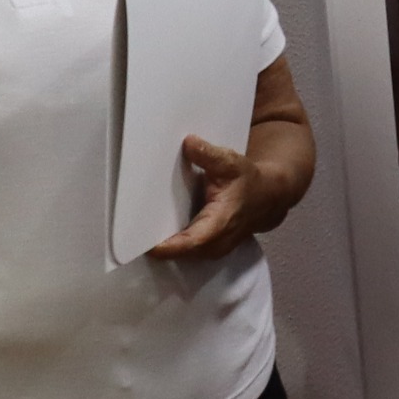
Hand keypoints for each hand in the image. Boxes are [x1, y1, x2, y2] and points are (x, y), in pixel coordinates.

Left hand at [146, 57, 314, 264]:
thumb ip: (208, 154)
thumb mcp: (231, 162)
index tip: (144, 243)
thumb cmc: (247, 179)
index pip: (191, 242)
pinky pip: (183, 252)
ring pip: (181, 255)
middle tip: (129, 233)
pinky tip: (152, 231)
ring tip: (136, 232)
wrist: (268, 196)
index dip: (167, 246)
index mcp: (221, 222)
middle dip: (157, 245)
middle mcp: (216, 243)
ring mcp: (212, 250)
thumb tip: (188, 142)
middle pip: (180, 253)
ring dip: (162, 246)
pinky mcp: (207, 249)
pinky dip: (169, 245)